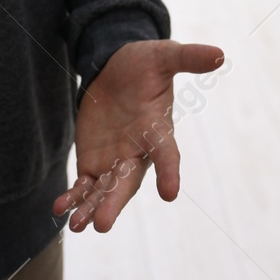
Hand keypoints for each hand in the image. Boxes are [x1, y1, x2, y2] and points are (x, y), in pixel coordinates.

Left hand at [53, 39, 225, 232]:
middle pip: (127, 182)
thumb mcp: (164, 55)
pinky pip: (85, 186)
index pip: (166, 153)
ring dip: (91, 208)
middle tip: (102, 224)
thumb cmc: (146, 65)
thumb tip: (219, 54)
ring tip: (78, 226)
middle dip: (114, 203)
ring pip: (104, 190)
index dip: (169, 171)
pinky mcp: (94, 162)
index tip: (170, 193)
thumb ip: (187, 57)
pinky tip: (60, 209)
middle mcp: (137, 152)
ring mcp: (115, 160)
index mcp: (157, 129)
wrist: (117, 70)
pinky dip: (74, 198)